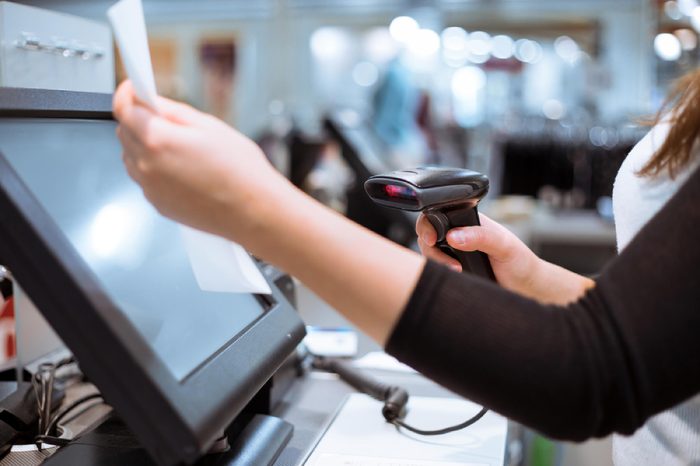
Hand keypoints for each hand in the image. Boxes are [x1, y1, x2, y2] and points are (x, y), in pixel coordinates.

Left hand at [112, 81, 285, 238]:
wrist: (254, 211)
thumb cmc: (241, 170)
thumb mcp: (210, 126)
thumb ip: (173, 111)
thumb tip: (150, 101)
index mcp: (158, 140)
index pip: (123, 109)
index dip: (126, 93)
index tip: (132, 88)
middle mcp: (147, 166)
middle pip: (124, 132)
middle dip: (139, 120)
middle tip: (167, 120)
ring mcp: (150, 189)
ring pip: (131, 156)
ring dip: (145, 146)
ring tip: (181, 149)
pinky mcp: (158, 204)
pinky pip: (145, 178)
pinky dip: (155, 169)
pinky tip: (184, 170)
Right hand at [417, 213, 538, 293]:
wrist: (527, 288)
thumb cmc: (521, 263)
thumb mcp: (504, 246)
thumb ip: (481, 237)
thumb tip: (454, 236)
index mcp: (469, 221)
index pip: (439, 215)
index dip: (429, 225)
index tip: (432, 239)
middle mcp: (459, 235)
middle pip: (428, 234)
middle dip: (430, 246)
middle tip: (445, 259)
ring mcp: (454, 253)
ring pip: (429, 252)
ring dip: (437, 262)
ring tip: (457, 270)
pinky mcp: (453, 270)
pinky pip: (436, 268)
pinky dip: (439, 271)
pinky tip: (455, 275)